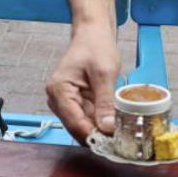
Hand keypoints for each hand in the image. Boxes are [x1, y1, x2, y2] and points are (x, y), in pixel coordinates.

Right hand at [46, 24, 119, 143]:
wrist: (93, 34)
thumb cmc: (96, 46)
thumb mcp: (104, 73)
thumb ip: (104, 101)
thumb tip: (107, 128)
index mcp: (59, 90)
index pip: (74, 122)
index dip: (94, 135)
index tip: (114, 143)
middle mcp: (56, 99)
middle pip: (76, 127)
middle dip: (97, 135)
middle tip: (121, 141)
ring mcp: (64, 101)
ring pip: (82, 125)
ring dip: (99, 130)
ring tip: (120, 133)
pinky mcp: (73, 102)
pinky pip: (86, 118)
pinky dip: (99, 122)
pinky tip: (113, 123)